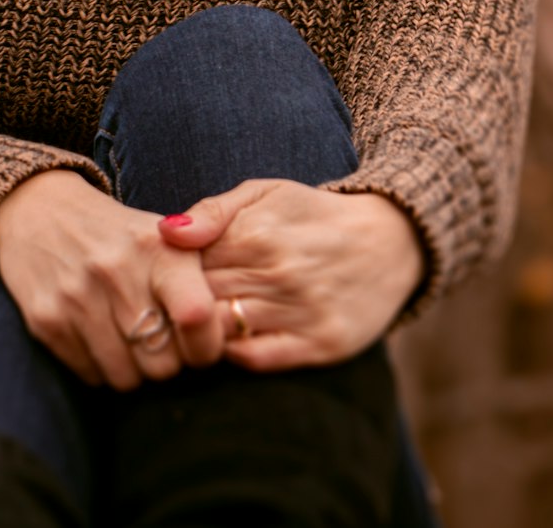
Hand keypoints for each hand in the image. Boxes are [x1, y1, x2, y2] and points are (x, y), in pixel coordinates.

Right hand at [0, 170, 224, 389]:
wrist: (41, 211)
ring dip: (132, 369)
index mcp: (157, 247)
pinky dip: (99, 367)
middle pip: (164, 365)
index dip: (207, 345)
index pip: (199, 316)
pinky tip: (96, 334)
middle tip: (158, 339)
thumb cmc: (118, 235)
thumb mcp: (164, 237)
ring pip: (127, 379)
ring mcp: (77, 297)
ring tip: (127, 337)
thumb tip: (229, 333)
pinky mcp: (46, 320)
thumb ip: (199, 279)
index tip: (200, 343)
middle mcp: (117, 271)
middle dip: (167, 361)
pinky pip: (90, 376)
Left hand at [158, 180, 426, 370]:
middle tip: (169, 306)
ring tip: (196, 324)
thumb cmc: (311, 214)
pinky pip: (257, 359)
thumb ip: (212, 212)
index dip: (168, 274)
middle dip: (178, 305)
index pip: (186, 265)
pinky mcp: (321, 343)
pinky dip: (234, 354)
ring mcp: (300, 311)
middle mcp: (278, 273)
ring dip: (201, 332)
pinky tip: (231, 340)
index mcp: (256, 233)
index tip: (163, 277)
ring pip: (223, 332)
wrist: (389, 239)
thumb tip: (165, 233)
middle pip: (199, 301)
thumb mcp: (263, 193)